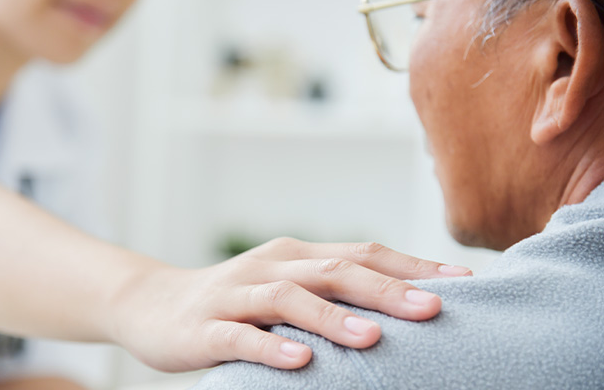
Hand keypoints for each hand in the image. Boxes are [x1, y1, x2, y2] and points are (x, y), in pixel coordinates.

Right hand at [113, 238, 471, 371]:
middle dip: (385, 288)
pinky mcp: (206, 327)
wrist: (152, 304)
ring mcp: (235, 295)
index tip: (463, 283)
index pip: (360, 253)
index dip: (410, 266)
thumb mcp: (284, 286)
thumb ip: (329, 290)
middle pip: (332, 270)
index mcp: (294, 254)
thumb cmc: (234, 300)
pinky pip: (241, 336)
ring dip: (331, 316)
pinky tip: (302, 361)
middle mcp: (269, 266)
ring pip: (287, 299)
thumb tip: (399, 303)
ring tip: (372, 337)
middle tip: (434, 308)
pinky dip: (272, 347)